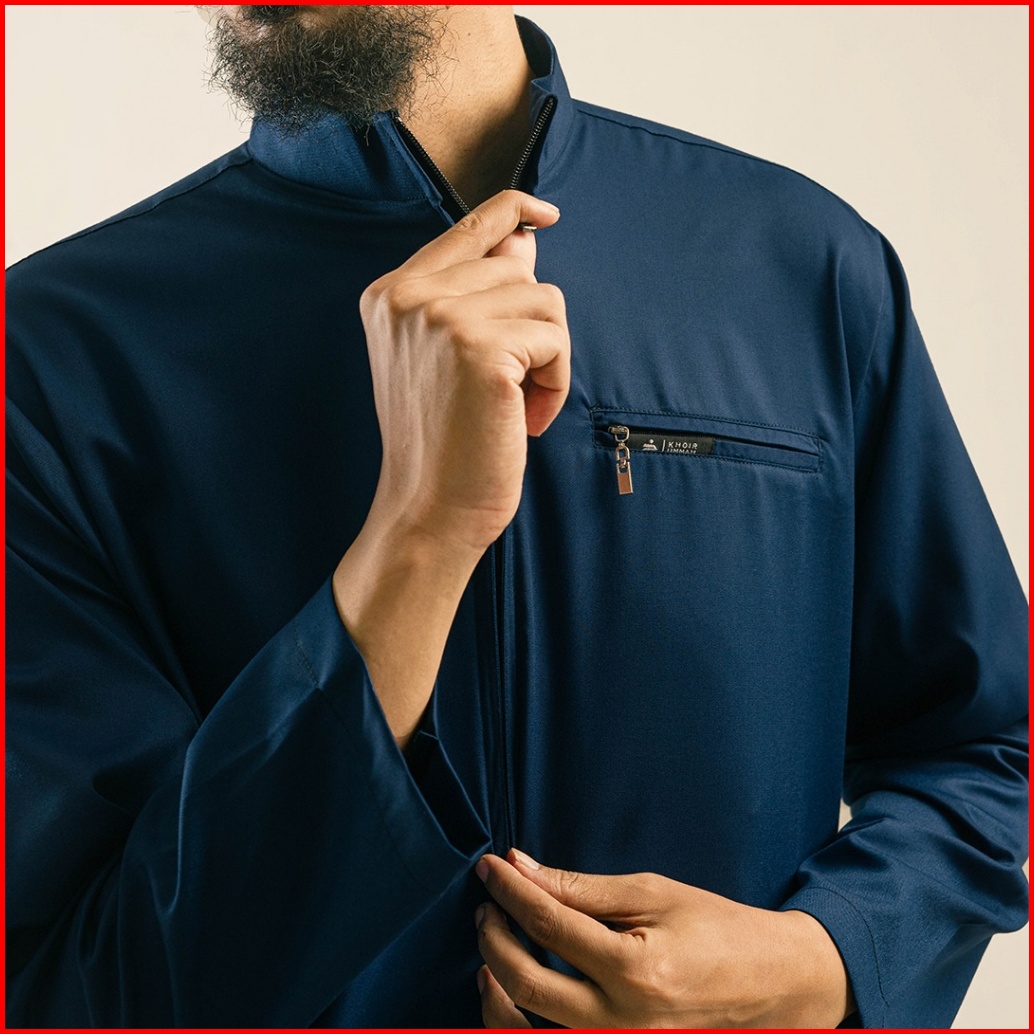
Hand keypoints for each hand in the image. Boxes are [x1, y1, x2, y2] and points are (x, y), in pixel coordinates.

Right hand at [359, 188, 567, 555]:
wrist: (428, 510)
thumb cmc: (442, 443)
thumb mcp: (451, 359)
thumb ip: (480, 295)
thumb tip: (525, 239)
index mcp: (391, 295)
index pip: (465, 229)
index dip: (511, 213)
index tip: (544, 216)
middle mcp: (408, 296)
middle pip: (516, 269)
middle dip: (533, 327)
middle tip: (514, 388)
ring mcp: (441, 317)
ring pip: (543, 301)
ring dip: (548, 357)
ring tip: (519, 405)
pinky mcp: (480, 347)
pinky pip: (554, 338)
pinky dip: (556, 381)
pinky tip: (527, 418)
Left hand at [475, 851, 852, 1028]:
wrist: (771, 985)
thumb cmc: (717, 929)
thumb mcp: (653, 893)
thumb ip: (582, 888)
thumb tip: (523, 867)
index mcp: (635, 969)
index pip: (549, 925)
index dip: (511, 891)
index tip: (491, 867)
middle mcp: (622, 1021)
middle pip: (527, 981)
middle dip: (495, 934)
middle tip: (489, 901)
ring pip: (528, 1025)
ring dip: (497, 979)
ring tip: (492, 940)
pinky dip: (518, 1017)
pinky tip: (508, 984)